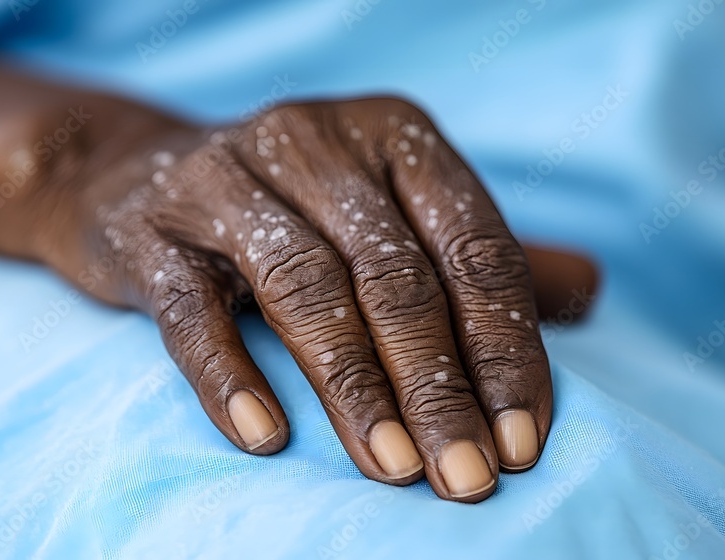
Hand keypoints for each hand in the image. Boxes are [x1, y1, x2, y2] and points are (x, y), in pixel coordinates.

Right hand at [24, 97, 596, 502]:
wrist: (134, 177)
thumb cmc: (294, 210)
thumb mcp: (391, 212)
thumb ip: (480, 253)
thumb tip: (590, 293)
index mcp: (393, 137)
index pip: (472, 247)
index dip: (505, 349)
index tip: (523, 442)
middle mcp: (314, 142)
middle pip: (395, 276)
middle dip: (439, 387)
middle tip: (466, 478)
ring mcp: (226, 180)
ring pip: (306, 288)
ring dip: (355, 389)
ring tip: (392, 470)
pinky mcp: (154, 229)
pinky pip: (194, 309)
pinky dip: (230, 375)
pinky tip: (265, 439)